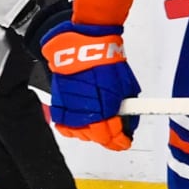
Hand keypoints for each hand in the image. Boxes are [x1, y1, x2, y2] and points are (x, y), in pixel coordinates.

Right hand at [41, 21, 138, 150]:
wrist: (84, 46)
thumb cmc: (105, 60)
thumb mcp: (126, 86)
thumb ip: (127, 108)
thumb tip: (129, 121)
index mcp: (106, 109)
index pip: (113, 137)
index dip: (120, 142)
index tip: (124, 141)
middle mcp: (87, 112)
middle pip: (97, 137)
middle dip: (107, 138)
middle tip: (113, 134)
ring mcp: (71, 108)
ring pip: (80, 133)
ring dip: (90, 133)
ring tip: (97, 127)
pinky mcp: (59, 103)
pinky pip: (64, 125)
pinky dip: (72, 127)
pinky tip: (79, 124)